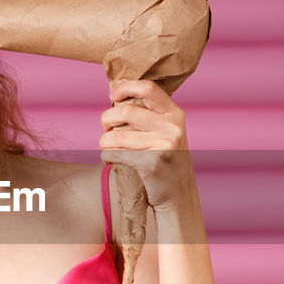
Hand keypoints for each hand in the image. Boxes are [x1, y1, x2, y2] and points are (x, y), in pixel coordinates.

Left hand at [98, 79, 195, 210]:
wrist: (179, 197)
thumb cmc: (167, 163)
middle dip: (107, 118)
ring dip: (104, 141)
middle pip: (126, 111)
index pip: (148, 87)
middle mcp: (172, 127)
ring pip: (117, 135)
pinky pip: (116, 154)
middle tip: (105, 127)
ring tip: (105, 146)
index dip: (125, 87)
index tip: (113, 95)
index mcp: (175, 114)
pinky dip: (106, 156)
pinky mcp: (151, 163)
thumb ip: (151, 116)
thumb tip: (118, 98)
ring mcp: (163, 145)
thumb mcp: (169, 134)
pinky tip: (109, 159)